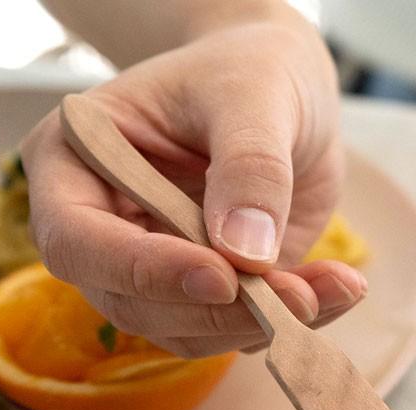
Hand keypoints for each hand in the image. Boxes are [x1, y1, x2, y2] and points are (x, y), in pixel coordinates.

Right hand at [20, 4, 365, 355]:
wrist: (284, 91)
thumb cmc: (248, 71)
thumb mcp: (252, 96)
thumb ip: (249, 168)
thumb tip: (244, 255)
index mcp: (76, 168)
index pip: (78, 242)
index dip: (143, 271)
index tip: (221, 276)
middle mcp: (109, 231)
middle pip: (136, 305)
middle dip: (219, 312)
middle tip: (298, 297)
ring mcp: (161, 268)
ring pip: (191, 331)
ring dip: (263, 324)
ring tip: (336, 288)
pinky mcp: (214, 291)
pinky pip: (241, 328)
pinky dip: (293, 320)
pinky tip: (339, 289)